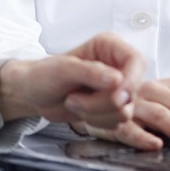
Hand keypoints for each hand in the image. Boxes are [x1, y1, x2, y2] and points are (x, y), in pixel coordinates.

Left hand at [0, 31, 144, 128]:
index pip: (137, 61)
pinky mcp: (112, 107)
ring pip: (124, 111)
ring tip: (74, 101)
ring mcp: (117, 89)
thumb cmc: (43, 75)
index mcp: (110, 47)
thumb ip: (91, 72)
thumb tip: (118, 80)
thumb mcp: (63, 69)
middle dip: (102, 102)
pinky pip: (117, 123)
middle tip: (75, 98)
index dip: (130, 81)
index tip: (115, 96)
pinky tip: (81, 111)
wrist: (33, 94)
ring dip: (96, 114)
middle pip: (131, 91)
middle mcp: (118, 66)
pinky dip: (97, 122)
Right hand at [74, 77, 169, 150]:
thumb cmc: (105, 95)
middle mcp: (142, 88)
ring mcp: (125, 101)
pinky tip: (155, 144)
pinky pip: (126, 128)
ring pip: (156, 112)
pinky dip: (142, 137)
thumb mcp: (139, 98)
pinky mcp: (107, 117)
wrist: (60, 88)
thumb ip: (165, 105)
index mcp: (153, 83)